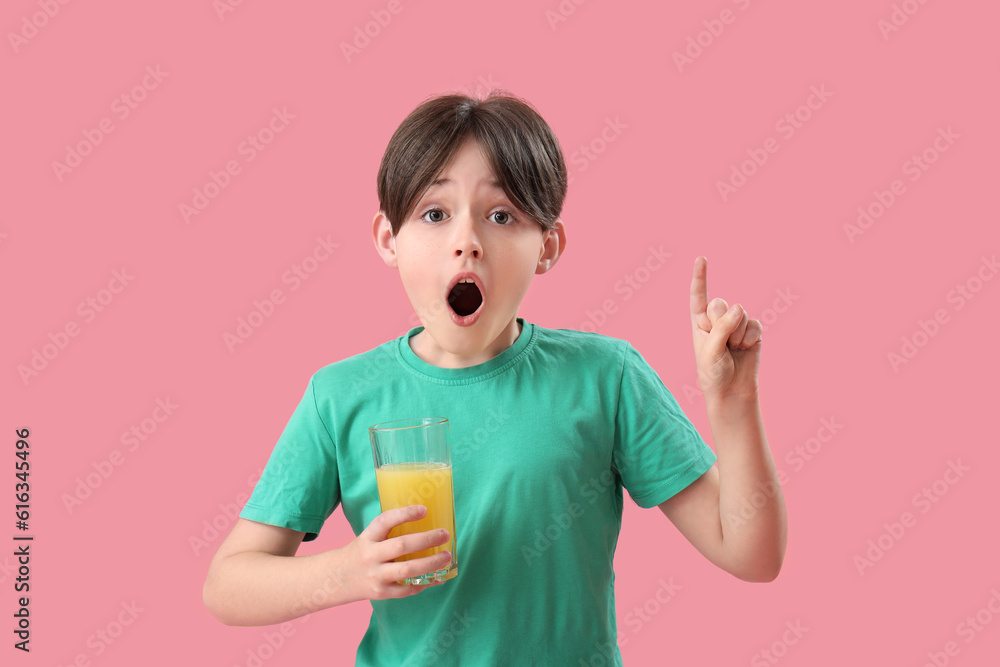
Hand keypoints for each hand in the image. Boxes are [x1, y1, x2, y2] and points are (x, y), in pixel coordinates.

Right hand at [344, 505, 451, 599]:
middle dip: (427, 540)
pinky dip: (425, 583)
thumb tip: (426, 520)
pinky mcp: (382, 593)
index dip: (405, 514)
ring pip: (408, 570)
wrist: (337, 579)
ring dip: (431, 563)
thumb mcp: (368, 537)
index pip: (385, 521)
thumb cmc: (361, 553)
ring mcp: (376, 576)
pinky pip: (407, 589)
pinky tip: (438, 577)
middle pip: (401, 546)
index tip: (424, 510)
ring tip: (446, 557)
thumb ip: (390, 531)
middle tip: (444, 534)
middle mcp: (371, 556)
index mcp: (368, 537)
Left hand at [690, 256, 761, 399]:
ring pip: (740, 314)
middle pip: (720, 304)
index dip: (700, 277)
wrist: (732, 388)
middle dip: (722, 323)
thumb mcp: (711, 350)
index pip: (699, 296)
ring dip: (737, 335)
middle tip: (722, 343)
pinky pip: (755, 325)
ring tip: (733, 349)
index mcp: (700, 321)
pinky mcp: (752, 330)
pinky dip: (750, 338)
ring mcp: (736, 323)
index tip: (701, 258)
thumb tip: (738, 307)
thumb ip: (722, 327)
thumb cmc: (713, 371)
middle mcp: (717, 319)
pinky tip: (745, 349)